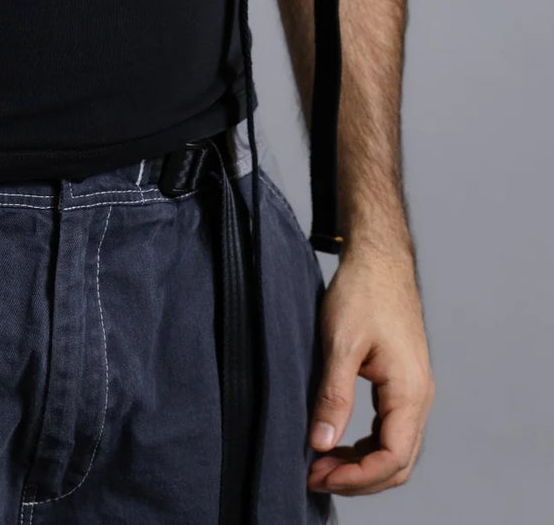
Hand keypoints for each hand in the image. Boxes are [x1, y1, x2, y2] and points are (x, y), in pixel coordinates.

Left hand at [307, 238, 435, 497]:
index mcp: (410, 391)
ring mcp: (414, 391)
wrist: (379, 258)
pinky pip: (390, 430)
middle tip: (314, 476)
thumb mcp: (341, 343)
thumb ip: (334, 396)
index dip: (357, 476)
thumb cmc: (363, 292)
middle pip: (398, 463)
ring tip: (321, 463)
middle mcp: (420, 397)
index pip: (392, 458)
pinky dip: (366, 446)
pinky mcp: (403, 383)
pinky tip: (338, 441)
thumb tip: (321, 444)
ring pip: (395, 449)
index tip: (319, 475)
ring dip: (361, 464)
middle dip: (358, 477)